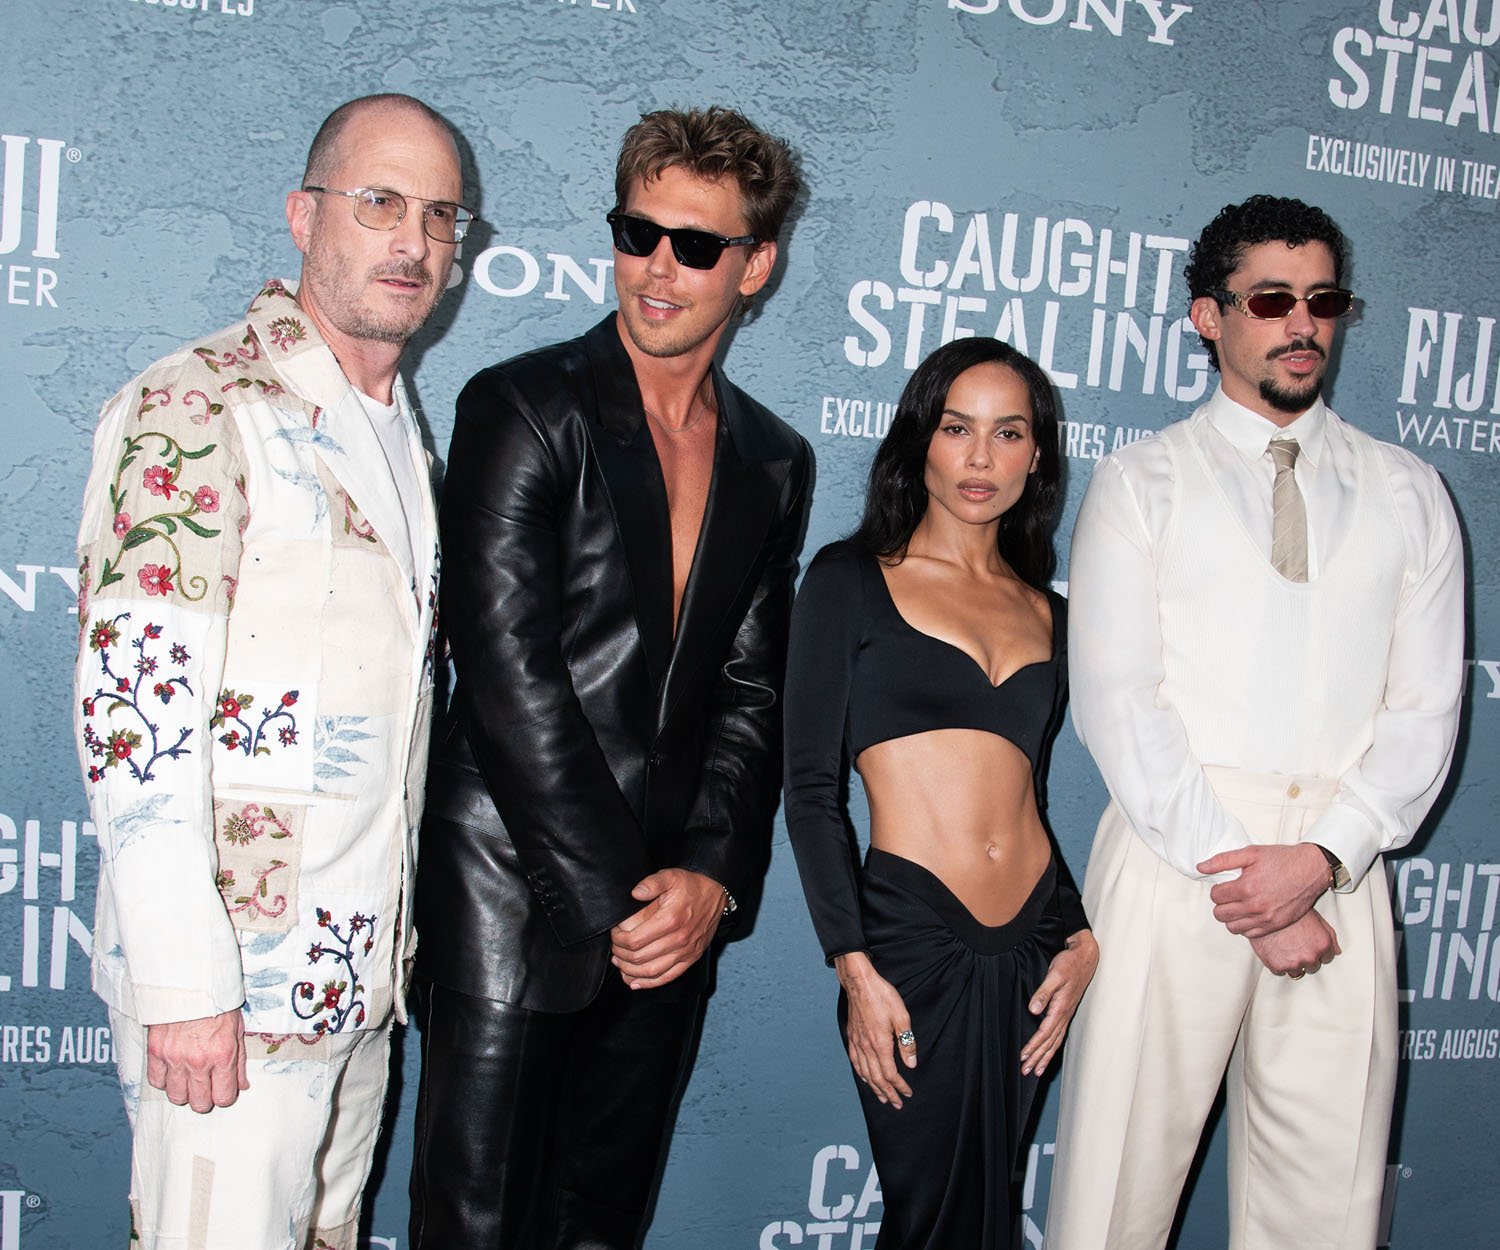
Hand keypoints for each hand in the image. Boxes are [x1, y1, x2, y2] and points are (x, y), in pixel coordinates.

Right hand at [146, 1010, 248, 1113]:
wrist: (189, 983)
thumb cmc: (217, 1003)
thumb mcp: (237, 1028)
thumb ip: (239, 1060)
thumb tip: (242, 1086)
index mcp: (222, 1054)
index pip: (223, 1097)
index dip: (224, 1096)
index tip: (223, 1089)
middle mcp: (198, 1061)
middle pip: (199, 1103)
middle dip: (205, 1098)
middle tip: (206, 1085)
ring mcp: (174, 1058)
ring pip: (176, 1097)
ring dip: (184, 1091)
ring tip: (189, 1078)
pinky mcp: (155, 1052)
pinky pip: (156, 1082)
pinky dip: (165, 1080)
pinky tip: (173, 1070)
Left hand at [610, 868, 725, 989]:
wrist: (717, 893)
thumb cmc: (691, 886)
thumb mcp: (671, 876)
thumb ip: (651, 883)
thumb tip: (635, 893)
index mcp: (670, 920)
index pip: (635, 940)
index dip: (618, 940)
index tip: (614, 935)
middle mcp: (678, 939)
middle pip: (640, 958)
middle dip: (621, 955)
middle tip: (615, 949)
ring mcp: (686, 952)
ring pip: (651, 972)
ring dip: (631, 971)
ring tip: (620, 964)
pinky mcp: (691, 958)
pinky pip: (668, 977)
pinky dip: (649, 983)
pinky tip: (635, 982)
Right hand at [834, 951, 915, 1108]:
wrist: (859, 982)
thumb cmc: (881, 996)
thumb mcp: (901, 1016)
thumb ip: (906, 1042)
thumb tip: (911, 1064)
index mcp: (880, 1043)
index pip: (891, 1073)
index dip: (900, 1086)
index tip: (908, 1093)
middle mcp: (867, 1046)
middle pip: (877, 1078)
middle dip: (888, 1093)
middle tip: (897, 1103)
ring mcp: (857, 1042)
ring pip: (865, 1072)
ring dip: (874, 1087)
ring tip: (882, 1097)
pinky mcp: (852, 1036)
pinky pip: (855, 1061)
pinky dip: (860, 1073)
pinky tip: (865, 1078)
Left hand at [1020, 928, 1098, 1076]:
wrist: (1085, 958)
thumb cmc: (1069, 964)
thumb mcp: (1054, 975)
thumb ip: (1043, 993)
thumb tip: (1033, 1010)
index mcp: (1060, 1008)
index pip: (1044, 1033)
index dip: (1033, 1046)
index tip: (1023, 1057)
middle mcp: (1064, 1015)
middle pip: (1050, 1042)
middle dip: (1038, 1058)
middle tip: (1026, 1071)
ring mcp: (1067, 1014)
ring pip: (1055, 1041)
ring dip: (1045, 1057)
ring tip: (1036, 1071)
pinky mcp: (1066, 1011)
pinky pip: (1059, 1035)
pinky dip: (1052, 1047)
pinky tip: (1047, 1053)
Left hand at [1197, 843, 1330, 937]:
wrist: (1311, 870)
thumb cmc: (1281, 859)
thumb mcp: (1251, 853)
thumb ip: (1223, 860)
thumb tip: (1201, 867)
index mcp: (1246, 887)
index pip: (1215, 896)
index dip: (1217, 890)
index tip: (1225, 886)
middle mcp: (1254, 906)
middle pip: (1220, 914)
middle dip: (1221, 904)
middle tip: (1230, 896)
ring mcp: (1266, 919)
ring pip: (1232, 927)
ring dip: (1231, 917)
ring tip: (1239, 905)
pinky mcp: (1275, 926)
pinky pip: (1250, 934)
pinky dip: (1245, 926)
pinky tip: (1250, 914)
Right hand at [1248, 910, 1340, 976]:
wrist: (1265, 908)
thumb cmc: (1289, 909)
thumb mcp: (1315, 917)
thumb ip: (1329, 935)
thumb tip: (1336, 951)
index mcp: (1323, 944)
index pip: (1327, 958)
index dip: (1317, 951)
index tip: (1308, 945)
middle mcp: (1311, 956)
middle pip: (1312, 967)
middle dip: (1305, 958)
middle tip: (1294, 946)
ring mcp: (1294, 963)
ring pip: (1296, 972)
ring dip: (1291, 963)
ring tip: (1283, 949)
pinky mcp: (1277, 965)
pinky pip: (1279, 972)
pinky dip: (1276, 963)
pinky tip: (1274, 951)